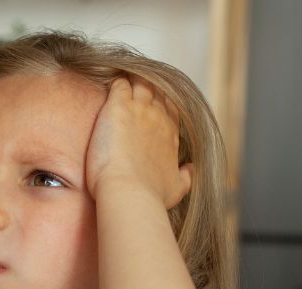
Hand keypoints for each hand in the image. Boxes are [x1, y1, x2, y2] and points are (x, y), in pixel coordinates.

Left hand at [85, 75, 192, 208]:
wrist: (129, 192)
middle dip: (148, 88)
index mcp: (170, 135)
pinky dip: (116, 81)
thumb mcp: (176, 189)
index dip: (162, 104)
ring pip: (141, 82)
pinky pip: (120, 83)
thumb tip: (191, 169)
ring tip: (123, 80)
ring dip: (133, 80)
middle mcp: (159, 119)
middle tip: (135, 88)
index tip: (153, 104)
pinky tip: (110, 83)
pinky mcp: (119, 107)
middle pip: (157, 92)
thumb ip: (186, 177)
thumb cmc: (151, 196)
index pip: (170, 109)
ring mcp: (140, 110)